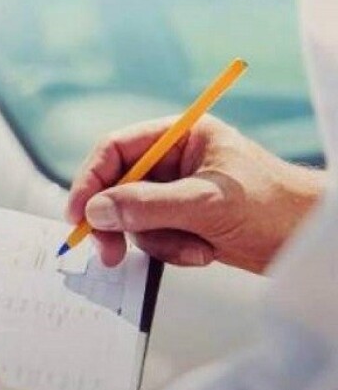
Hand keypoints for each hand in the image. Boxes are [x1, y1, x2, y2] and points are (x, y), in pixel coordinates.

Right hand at [67, 116, 323, 273]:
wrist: (311, 240)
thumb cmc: (275, 207)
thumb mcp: (206, 203)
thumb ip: (147, 205)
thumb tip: (96, 211)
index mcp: (181, 136)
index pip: (116, 150)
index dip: (91, 180)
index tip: (79, 214)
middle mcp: (175, 161)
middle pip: (118, 187)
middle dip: (118, 221)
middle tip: (109, 252)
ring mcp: (178, 192)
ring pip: (133, 218)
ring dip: (157, 241)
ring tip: (194, 248)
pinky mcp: (184, 221)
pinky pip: (153, 238)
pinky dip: (172, 251)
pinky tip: (204, 252)